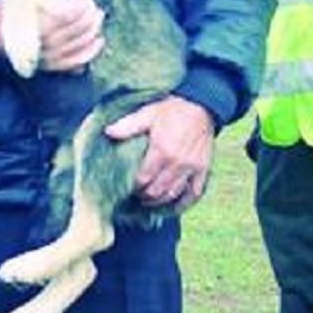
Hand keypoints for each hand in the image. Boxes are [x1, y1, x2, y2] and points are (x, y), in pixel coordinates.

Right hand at [0, 0, 104, 72]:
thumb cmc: (9, 8)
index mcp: (38, 21)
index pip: (70, 14)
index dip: (81, 3)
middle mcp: (46, 42)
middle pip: (79, 28)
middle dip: (90, 13)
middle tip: (90, 2)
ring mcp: (50, 56)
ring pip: (81, 44)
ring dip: (94, 29)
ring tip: (98, 15)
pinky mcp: (52, 66)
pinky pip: (76, 62)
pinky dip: (90, 52)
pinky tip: (98, 41)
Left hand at [105, 96, 213, 211]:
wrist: (201, 105)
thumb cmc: (172, 109)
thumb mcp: (148, 113)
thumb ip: (129, 125)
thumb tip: (108, 132)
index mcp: (161, 149)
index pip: (144, 179)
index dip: (134, 187)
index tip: (128, 187)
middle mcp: (177, 162)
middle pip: (157, 191)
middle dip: (145, 197)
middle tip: (137, 196)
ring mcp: (192, 168)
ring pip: (173, 195)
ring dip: (160, 202)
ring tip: (150, 201)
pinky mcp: (204, 170)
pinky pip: (194, 194)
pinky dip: (184, 204)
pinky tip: (174, 207)